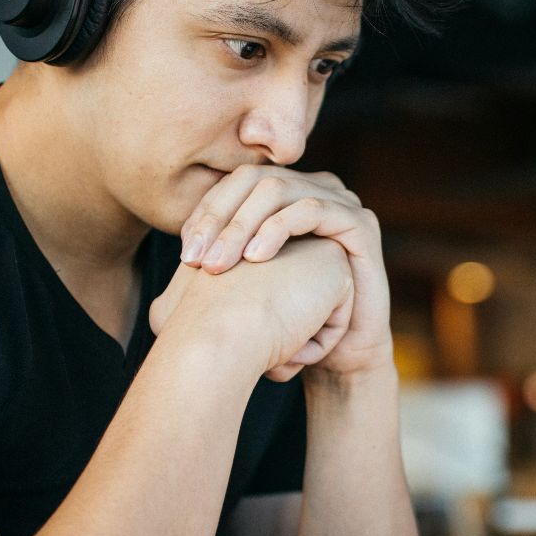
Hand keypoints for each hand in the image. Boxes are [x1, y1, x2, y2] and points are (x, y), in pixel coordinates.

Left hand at [177, 166, 392, 377]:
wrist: (339, 355)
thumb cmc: (290, 323)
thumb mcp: (246, 288)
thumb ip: (218, 263)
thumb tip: (175, 263)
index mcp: (285, 197)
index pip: (235, 185)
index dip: (206, 212)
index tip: (185, 254)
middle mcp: (312, 190)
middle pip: (253, 180)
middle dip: (219, 218)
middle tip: (196, 260)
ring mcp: (340, 202)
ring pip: (278, 190)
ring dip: (242, 225)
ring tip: (220, 264)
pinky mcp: (360, 222)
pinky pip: (312, 209)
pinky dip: (278, 228)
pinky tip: (256, 258)